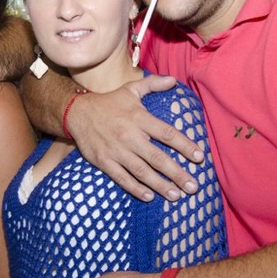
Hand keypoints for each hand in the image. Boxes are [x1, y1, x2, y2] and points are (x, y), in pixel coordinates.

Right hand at [69, 76, 202, 201]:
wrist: (76, 112)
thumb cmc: (108, 102)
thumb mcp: (130, 90)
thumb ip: (153, 84)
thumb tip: (173, 80)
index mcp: (139, 118)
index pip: (167, 133)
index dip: (185, 146)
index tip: (199, 157)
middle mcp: (129, 135)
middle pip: (158, 157)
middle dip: (177, 173)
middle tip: (193, 187)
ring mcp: (116, 150)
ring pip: (142, 171)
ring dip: (160, 185)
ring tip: (176, 196)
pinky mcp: (104, 161)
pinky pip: (121, 178)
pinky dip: (135, 188)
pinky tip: (149, 197)